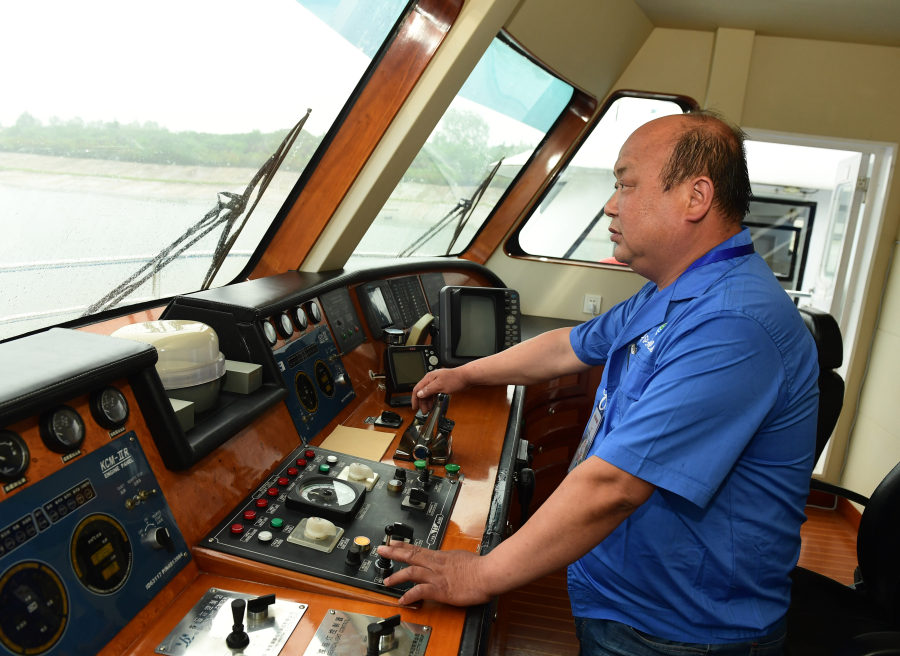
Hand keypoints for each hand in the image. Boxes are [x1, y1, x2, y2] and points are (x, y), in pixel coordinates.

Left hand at [378, 542, 492, 605]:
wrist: (487, 573)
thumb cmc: (480, 566)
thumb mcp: (463, 557)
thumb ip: (453, 560)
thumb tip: (451, 561)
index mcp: (441, 556)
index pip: (418, 548)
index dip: (404, 545)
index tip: (393, 542)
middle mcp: (436, 564)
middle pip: (411, 555)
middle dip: (394, 552)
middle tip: (381, 549)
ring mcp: (436, 576)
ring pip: (411, 572)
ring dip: (397, 576)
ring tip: (387, 581)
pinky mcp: (439, 590)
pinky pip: (419, 592)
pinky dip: (409, 596)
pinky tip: (402, 600)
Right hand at [410, 367, 467, 412]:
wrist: (466, 376)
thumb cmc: (455, 379)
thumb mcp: (439, 386)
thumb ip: (428, 390)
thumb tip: (419, 394)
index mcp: (429, 378)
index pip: (417, 389)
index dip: (415, 399)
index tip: (415, 407)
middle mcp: (431, 379)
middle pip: (422, 392)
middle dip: (422, 402)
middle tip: (424, 411)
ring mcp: (437, 382)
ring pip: (428, 393)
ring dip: (428, 402)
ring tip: (429, 409)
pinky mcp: (442, 385)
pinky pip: (434, 393)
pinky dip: (433, 399)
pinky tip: (435, 403)